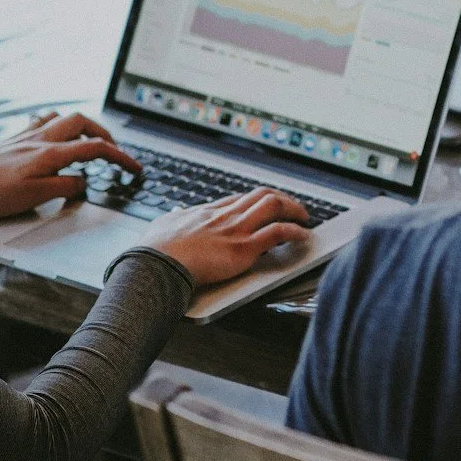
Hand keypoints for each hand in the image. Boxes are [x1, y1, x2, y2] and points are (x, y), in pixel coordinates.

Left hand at [0, 112, 144, 218]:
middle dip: (105, 134)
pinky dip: (57, 123)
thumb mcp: (34, 197)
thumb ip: (64, 187)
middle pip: (83, 123)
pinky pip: (43, 120)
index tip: (134, 168)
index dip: (121, 157)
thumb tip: (84, 182)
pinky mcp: (15, 137)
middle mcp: (42, 139)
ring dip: (83, 125)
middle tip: (114, 150)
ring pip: (64, 117)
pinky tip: (55, 132)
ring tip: (90, 139)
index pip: (96, 149)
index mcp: (51, 153)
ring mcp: (28, 135)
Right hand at [146, 188, 313, 289]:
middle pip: (261, 195)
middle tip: (293, 207)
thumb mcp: (163, 225)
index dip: (257, 200)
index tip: (267, 204)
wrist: (156, 264)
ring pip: (274, 206)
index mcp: (207, 211)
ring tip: (304, 217)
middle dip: (281, 198)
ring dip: (294, 209)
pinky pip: (278, 232)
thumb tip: (176, 212)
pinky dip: (295, 231)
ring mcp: (236, 230)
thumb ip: (174, 218)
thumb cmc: (155, 251)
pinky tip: (303, 234)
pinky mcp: (244, 248)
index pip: (239, 198)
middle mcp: (225, 216)